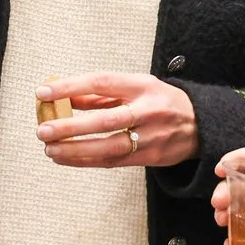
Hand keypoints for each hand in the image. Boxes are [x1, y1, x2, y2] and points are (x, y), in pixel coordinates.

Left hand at [34, 73, 195, 167]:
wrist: (201, 125)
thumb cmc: (160, 101)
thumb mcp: (135, 86)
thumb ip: (100, 94)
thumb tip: (63, 97)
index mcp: (142, 86)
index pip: (102, 83)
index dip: (70, 87)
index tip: (43, 92)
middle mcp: (148, 110)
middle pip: (105, 120)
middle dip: (71, 127)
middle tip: (43, 130)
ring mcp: (151, 137)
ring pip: (109, 147)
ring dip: (75, 150)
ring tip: (50, 149)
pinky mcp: (151, 158)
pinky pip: (113, 161)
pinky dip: (86, 161)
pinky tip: (65, 159)